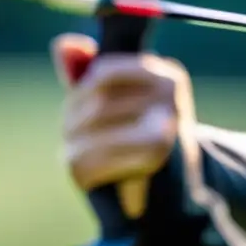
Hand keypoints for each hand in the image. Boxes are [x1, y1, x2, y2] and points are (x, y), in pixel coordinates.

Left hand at [52, 33, 191, 218]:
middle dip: (73, 126)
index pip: (101, 73)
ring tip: (83, 163)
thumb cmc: (143, 151)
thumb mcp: (122, 108)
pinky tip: (90, 180)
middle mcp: (169, 92)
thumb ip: (91, 76)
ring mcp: (166, 120)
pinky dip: (84, 172)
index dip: (82, 95)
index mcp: (166, 74)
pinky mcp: (153, 152)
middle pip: (91, 104)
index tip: (86, 115)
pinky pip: (92, 157)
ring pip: (85, 132)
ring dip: (74, 152)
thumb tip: (65, 43)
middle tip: (77, 144)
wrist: (181, 201)